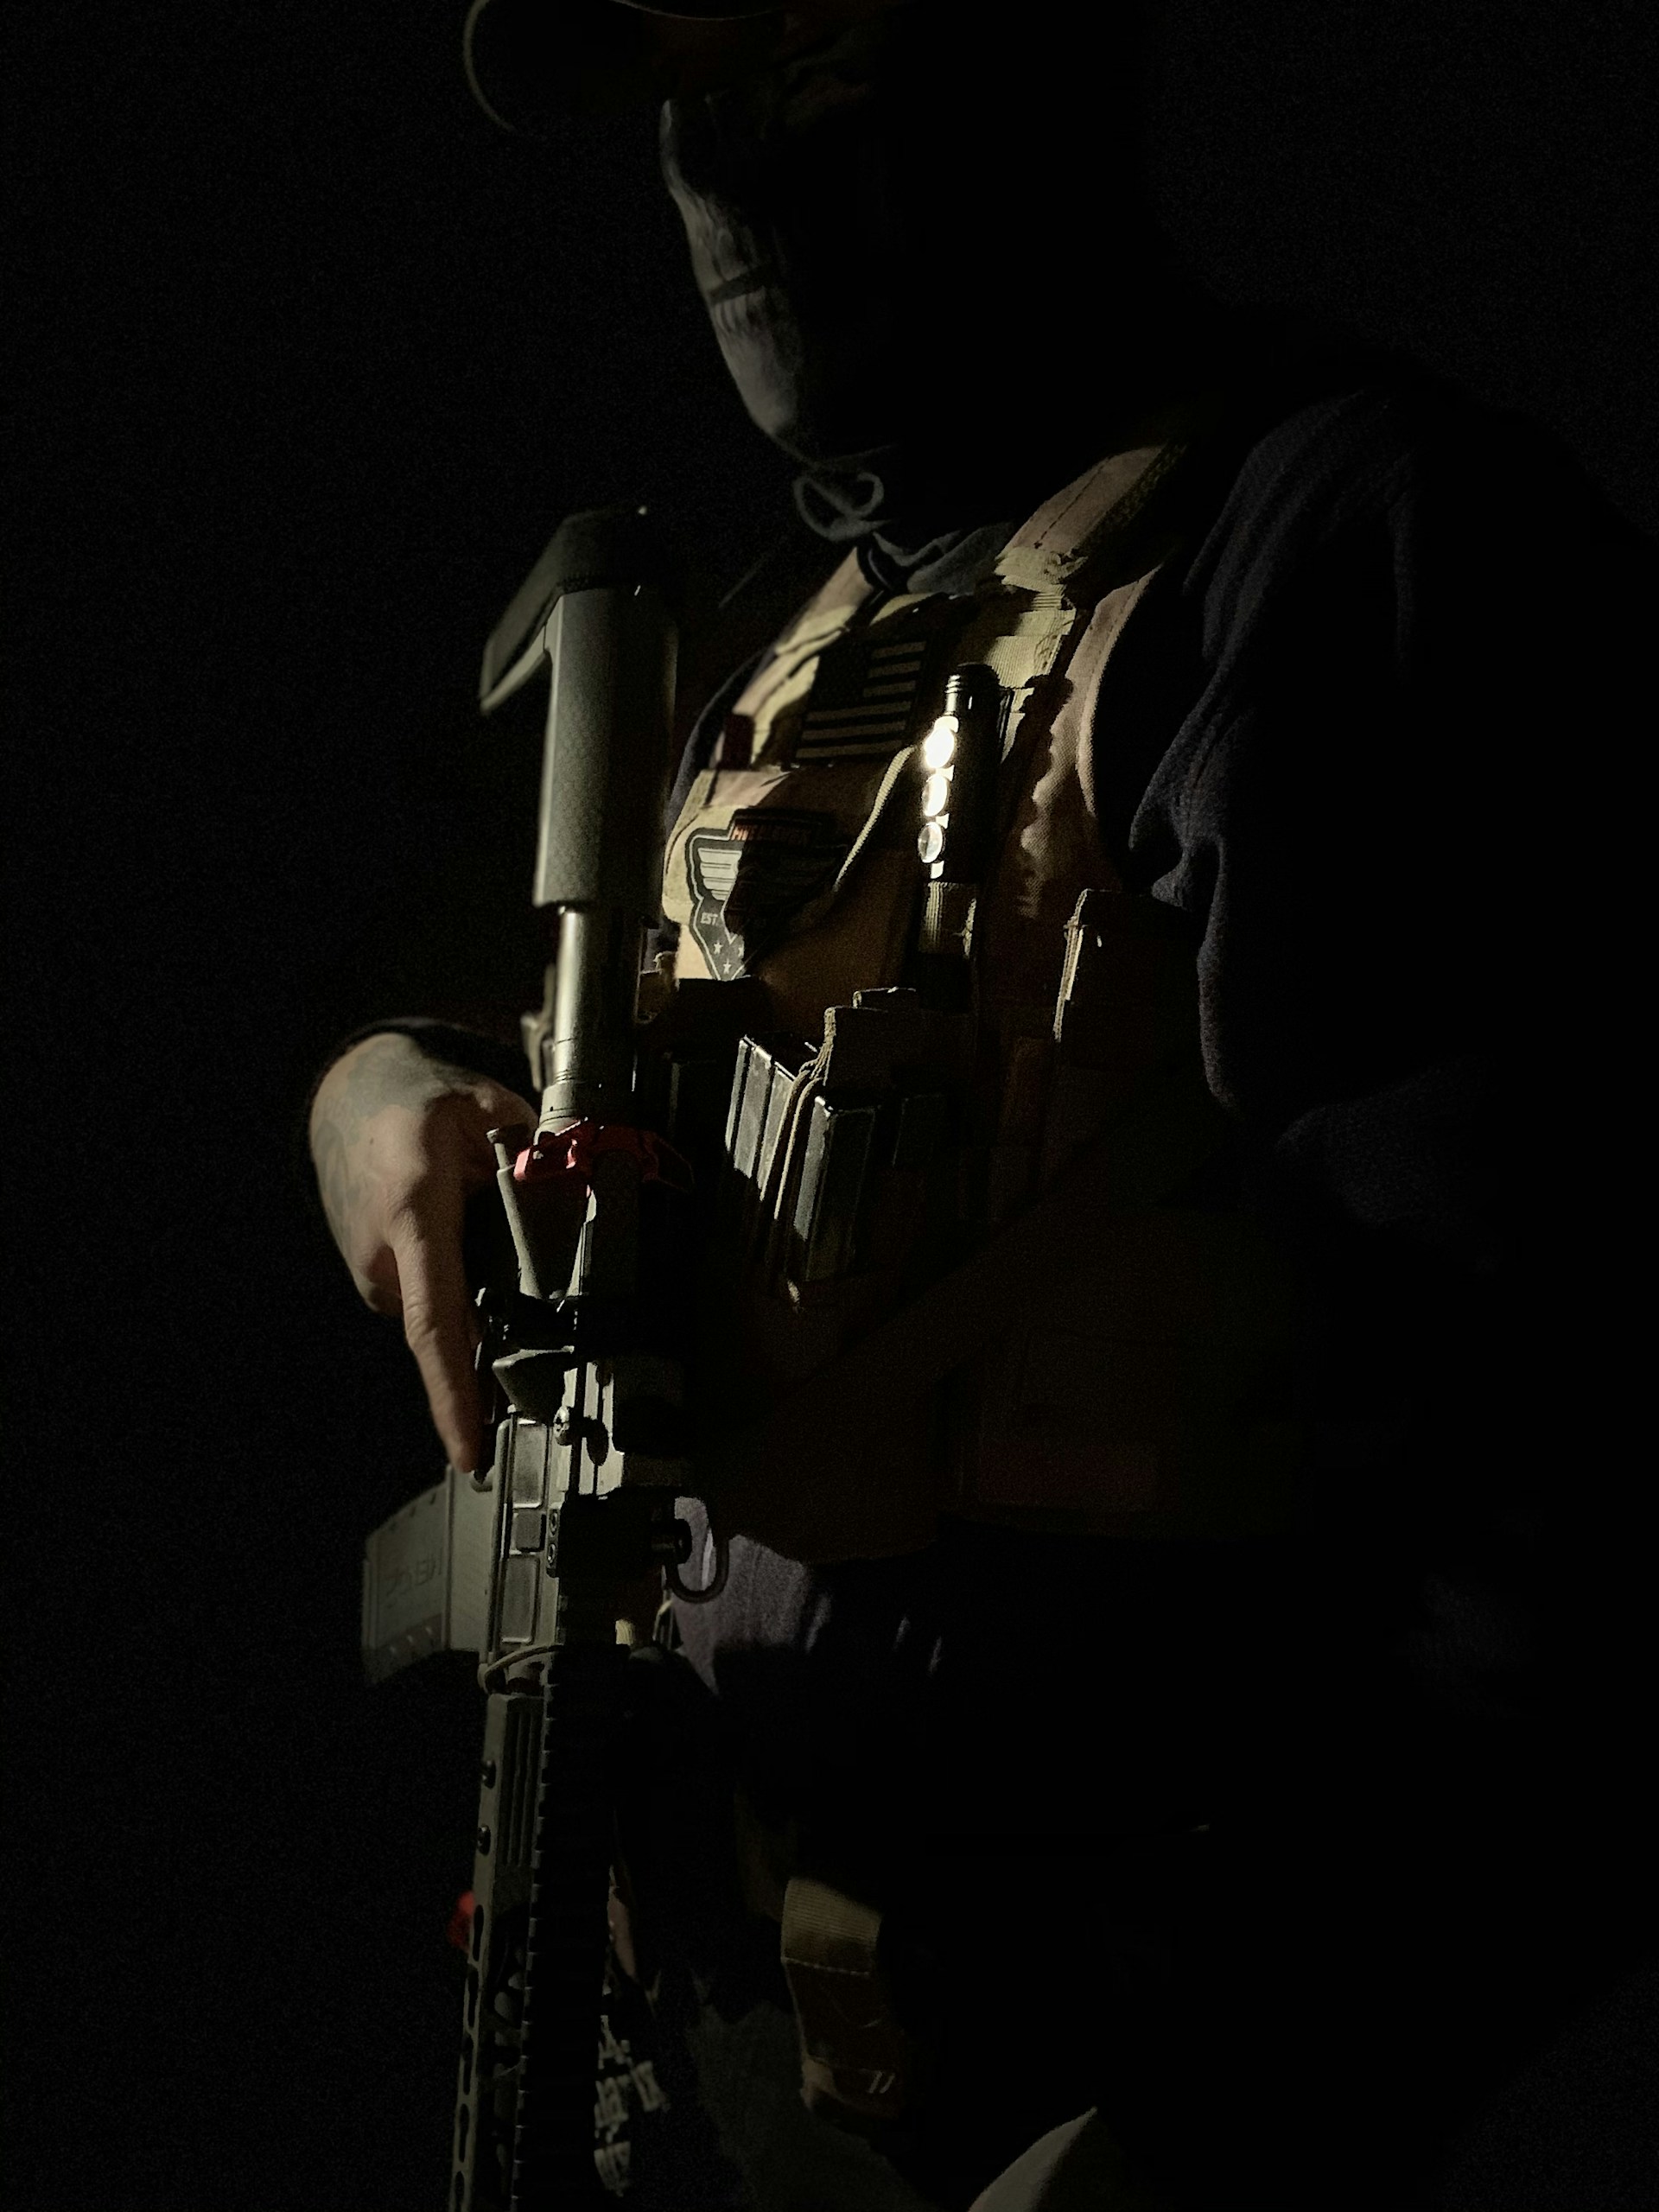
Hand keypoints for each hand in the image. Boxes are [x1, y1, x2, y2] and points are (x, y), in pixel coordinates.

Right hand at [308, 1032, 536, 1473]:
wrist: (351, 1096)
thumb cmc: (418, 1102)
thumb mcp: (487, 1107)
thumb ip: (536, 1156)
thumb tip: (579, 1195)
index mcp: (415, 1214)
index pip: (437, 1323)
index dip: (454, 1395)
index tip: (468, 1451)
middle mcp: (385, 1255)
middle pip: (458, 1328)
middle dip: (504, 1335)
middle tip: (547, 1318)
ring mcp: (374, 1272)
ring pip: (450, 1314)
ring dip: (484, 1299)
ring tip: (498, 1246)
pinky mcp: (376, 1279)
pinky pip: (435, 1301)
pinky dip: (463, 1290)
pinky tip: (477, 1258)